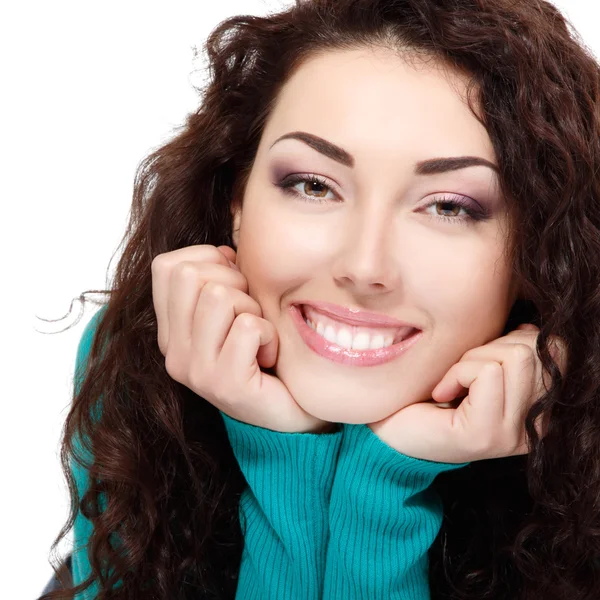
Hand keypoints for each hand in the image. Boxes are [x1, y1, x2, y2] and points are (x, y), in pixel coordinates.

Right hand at [151, 244, 328, 432]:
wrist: (291, 410)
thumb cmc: (264, 353)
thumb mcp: (236, 309)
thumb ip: (221, 279)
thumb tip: (225, 252)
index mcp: (171, 331)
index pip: (166, 267)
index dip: (207, 260)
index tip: (234, 284)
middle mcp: (174, 352)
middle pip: (189, 275)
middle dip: (232, 282)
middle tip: (249, 312)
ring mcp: (196, 371)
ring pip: (219, 297)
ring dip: (251, 309)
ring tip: (258, 336)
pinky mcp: (225, 384)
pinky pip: (248, 327)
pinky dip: (268, 334)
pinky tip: (267, 355)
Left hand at [368, 323, 567, 462]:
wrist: (393, 433)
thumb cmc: (430, 395)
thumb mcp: (480, 366)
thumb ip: (508, 351)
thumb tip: (527, 327)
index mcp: (539, 409)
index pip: (555, 349)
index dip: (511, 339)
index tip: (479, 360)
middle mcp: (536, 427)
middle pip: (534, 349)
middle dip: (489, 347)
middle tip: (460, 372)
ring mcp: (513, 434)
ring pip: (515, 356)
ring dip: (472, 358)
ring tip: (453, 381)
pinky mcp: (486, 434)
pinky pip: (487, 373)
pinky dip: (458, 371)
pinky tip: (443, 392)